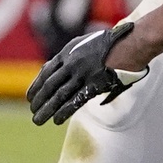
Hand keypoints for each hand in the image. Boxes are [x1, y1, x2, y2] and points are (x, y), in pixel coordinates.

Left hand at [27, 21, 147, 125]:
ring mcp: (83, 73)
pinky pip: (75, 100)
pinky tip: (56, 120)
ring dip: (46, 109)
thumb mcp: (87, 42)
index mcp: (69, 51)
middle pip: (49, 85)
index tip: (30, 97)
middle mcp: (72, 62)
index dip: (36, 85)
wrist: (132, 43)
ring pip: (59, 95)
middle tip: (33, 110)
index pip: (46, 71)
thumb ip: (74, 55)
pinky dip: (64, 111)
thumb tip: (62, 68)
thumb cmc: (114, 42)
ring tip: (38, 120)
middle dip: (39, 100)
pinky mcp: (95, 84)